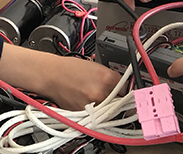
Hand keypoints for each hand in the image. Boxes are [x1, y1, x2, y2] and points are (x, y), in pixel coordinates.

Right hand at [0, 45, 119, 109]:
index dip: (130, 92)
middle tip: (115, 97)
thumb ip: (113, 78)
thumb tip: (125, 86)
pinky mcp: (84, 115)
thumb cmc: (69, 69)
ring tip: (97, 97)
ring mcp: (93, 106)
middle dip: (120, 101)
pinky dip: (96, 111)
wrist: (49, 75)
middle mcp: (102, 93)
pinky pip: (97, 116)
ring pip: (110, 111)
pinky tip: (88, 102)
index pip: (129, 90)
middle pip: (121, 103)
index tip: (134, 95)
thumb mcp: (96, 67)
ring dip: (108, 108)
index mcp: (107, 78)